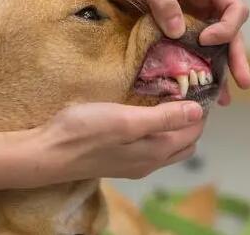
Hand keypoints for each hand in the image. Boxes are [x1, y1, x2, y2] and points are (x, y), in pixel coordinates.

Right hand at [33, 101, 202, 182]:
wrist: (49, 153)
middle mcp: (149, 162)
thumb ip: (163, 118)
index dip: (199, 109)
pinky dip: (157, 133)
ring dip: (174, 127)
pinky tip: (143, 118)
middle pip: (185, 142)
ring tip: (167, 101)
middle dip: (192, 120)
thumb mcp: (126, 120)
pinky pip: (150, 148)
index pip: (193, 131)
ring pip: (167, 147)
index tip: (197, 84)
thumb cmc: (85, 132)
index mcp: (155, 151)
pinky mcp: (118, 162)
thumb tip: (198, 112)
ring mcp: (133, 164)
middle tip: (185, 91)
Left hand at [54, 0, 249, 104]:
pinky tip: (202, 89)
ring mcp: (194, 16)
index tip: (205, 41)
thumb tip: (179, 31)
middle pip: (231, 30)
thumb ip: (162, 2)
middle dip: (237, 56)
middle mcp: (205, 0)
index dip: (227, 27)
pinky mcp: (179, 30)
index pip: (234, 7)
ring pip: (216, 44)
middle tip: (242, 82)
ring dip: (221, 68)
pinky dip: (201, 67)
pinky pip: (196, 50)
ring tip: (224, 97)